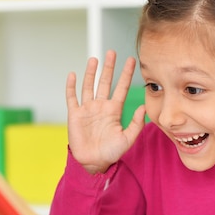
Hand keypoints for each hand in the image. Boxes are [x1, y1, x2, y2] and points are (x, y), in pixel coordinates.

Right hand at [66, 50, 145, 173]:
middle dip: (109, 68)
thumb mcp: (127, 139)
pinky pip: (72, 97)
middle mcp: (101, 106)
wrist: (94, 163)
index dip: (126, 74)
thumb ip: (136, 124)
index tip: (131, 60)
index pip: (121, 88)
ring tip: (94, 59)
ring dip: (91, 73)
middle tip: (112, 52)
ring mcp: (88, 109)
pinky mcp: (75, 114)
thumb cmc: (111, 152)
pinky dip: (71, 86)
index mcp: (114, 111)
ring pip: (89, 86)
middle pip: (105, 82)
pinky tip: (72, 74)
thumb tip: (143, 108)